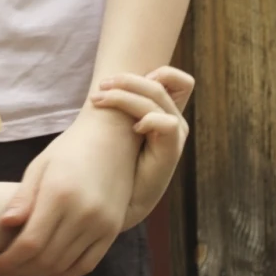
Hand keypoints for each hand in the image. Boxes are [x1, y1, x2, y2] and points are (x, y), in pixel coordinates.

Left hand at [0, 104, 138, 275]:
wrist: (112, 138)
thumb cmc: (69, 149)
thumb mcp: (39, 166)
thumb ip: (23, 198)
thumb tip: (4, 225)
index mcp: (59, 195)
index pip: (30, 243)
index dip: (8, 262)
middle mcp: (83, 214)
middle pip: (46, 259)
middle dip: (19, 271)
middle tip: (3, 271)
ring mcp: (101, 224)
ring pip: (65, 265)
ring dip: (39, 274)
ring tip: (21, 271)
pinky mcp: (113, 230)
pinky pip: (88, 263)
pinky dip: (66, 273)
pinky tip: (49, 272)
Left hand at [92, 66, 193, 228]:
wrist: (116, 203)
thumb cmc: (110, 165)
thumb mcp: (112, 129)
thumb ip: (117, 106)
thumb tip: (104, 82)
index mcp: (162, 111)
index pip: (176, 79)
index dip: (157, 71)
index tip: (121, 81)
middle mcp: (173, 120)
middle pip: (161, 81)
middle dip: (127, 80)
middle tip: (100, 89)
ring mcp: (175, 134)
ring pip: (158, 97)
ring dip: (126, 96)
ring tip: (99, 101)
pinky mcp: (172, 151)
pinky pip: (167, 123)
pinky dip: (149, 120)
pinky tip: (133, 130)